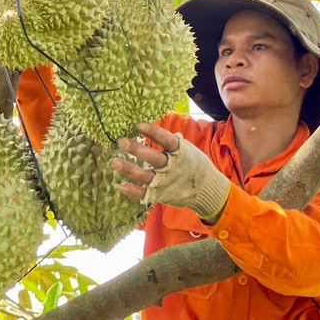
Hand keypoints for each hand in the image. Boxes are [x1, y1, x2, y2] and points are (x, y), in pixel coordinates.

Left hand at [112, 122, 230, 221]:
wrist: (205, 190)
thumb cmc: (193, 165)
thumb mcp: (187, 149)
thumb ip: (172, 141)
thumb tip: (155, 127)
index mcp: (180, 152)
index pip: (166, 140)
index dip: (153, 132)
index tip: (139, 124)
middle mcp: (172, 167)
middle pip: (153, 158)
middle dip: (137, 150)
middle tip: (121, 141)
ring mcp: (165, 182)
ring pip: (145, 176)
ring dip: (129, 169)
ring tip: (114, 161)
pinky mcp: (159, 195)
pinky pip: (144, 194)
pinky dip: (133, 191)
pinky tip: (120, 185)